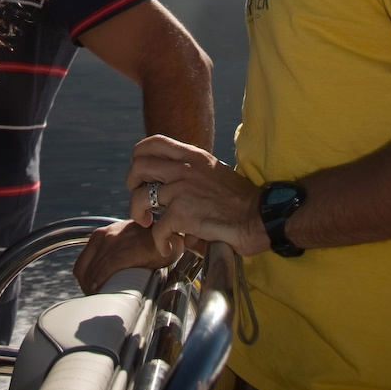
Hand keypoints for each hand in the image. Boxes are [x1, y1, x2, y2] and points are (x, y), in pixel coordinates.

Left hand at [73, 218, 178, 294]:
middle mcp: (106, 235)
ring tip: (100, 299)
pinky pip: (109, 266)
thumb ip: (113, 255)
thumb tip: (105, 283)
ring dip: (93, 287)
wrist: (170, 233)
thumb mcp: (126, 242)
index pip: (83, 262)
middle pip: (85, 268)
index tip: (89, 293)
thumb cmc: (150, 242)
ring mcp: (116, 240)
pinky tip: (101, 289)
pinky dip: (102, 279)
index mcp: (103, 234)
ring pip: (95, 269)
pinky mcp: (128, 248)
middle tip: (95, 300)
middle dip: (87, 287)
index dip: (84, 281)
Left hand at [127, 134, 267, 257]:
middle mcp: (185, 168)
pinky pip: (157, 229)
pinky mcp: (182, 214)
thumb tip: (170, 189)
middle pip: (138, 166)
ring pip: (140, 197)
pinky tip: (169, 246)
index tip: (141, 175)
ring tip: (149, 224)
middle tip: (141, 200)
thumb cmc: (240, 200)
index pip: (153, 143)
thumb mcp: (213, 173)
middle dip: (132, 185)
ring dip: (138, 213)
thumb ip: (191, 173)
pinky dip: (160, 242)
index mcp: (193, 156)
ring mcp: (182, 190)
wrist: (259, 216)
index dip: (138, 156)